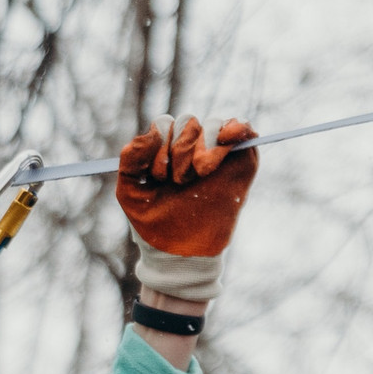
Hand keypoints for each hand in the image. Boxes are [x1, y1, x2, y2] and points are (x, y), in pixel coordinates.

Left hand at [116, 116, 257, 301]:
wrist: (180, 251)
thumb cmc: (153, 221)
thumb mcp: (130, 191)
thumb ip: (130, 160)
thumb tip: (150, 133)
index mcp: (163, 149)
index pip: (164, 123)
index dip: (160, 144)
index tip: (158, 176)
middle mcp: (190, 146)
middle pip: (188, 122)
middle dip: (180, 149)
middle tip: (180, 181)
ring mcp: (217, 152)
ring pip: (212, 124)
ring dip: (202, 146)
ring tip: (199, 174)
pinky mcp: (241, 161)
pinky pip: (243, 129)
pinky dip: (237, 127)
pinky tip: (229, 136)